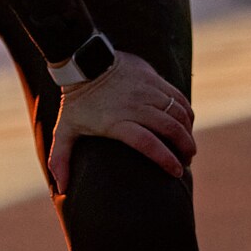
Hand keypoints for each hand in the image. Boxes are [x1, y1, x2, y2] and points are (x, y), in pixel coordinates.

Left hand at [45, 50, 195, 193]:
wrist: (83, 61)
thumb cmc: (75, 100)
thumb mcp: (64, 129)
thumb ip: (60, 159)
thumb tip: (61, 189)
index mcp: (116, 121)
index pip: (147, 142)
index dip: (165, 158)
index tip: (176, 171)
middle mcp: (135, 105)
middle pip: (169, 128)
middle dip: (185, 147)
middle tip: (187, 161)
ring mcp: (146, 89)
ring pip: (178, 113)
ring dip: (188, 132)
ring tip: (189, 147)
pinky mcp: (153, 77)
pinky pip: (178, 97)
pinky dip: (187, 112)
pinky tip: (187, 124)